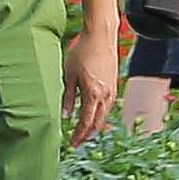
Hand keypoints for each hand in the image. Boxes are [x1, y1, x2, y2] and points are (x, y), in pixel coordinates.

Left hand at [63, 26, 116, 140]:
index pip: (86, 122)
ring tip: (84, 132)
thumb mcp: (69, 74)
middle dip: (87, 134)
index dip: (79, 135)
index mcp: (93, 94)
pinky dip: (100, 114)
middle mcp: (105, 95)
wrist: (101, 36)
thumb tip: (64, 115)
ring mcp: (112, 90)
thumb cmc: (82, 51)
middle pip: (98, 123)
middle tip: (77, 142)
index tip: (72, 144)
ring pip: (104, 115)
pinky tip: (94, 114)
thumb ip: (68, 96)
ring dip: (94, 126)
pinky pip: (108, 105)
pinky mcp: (114, 84)